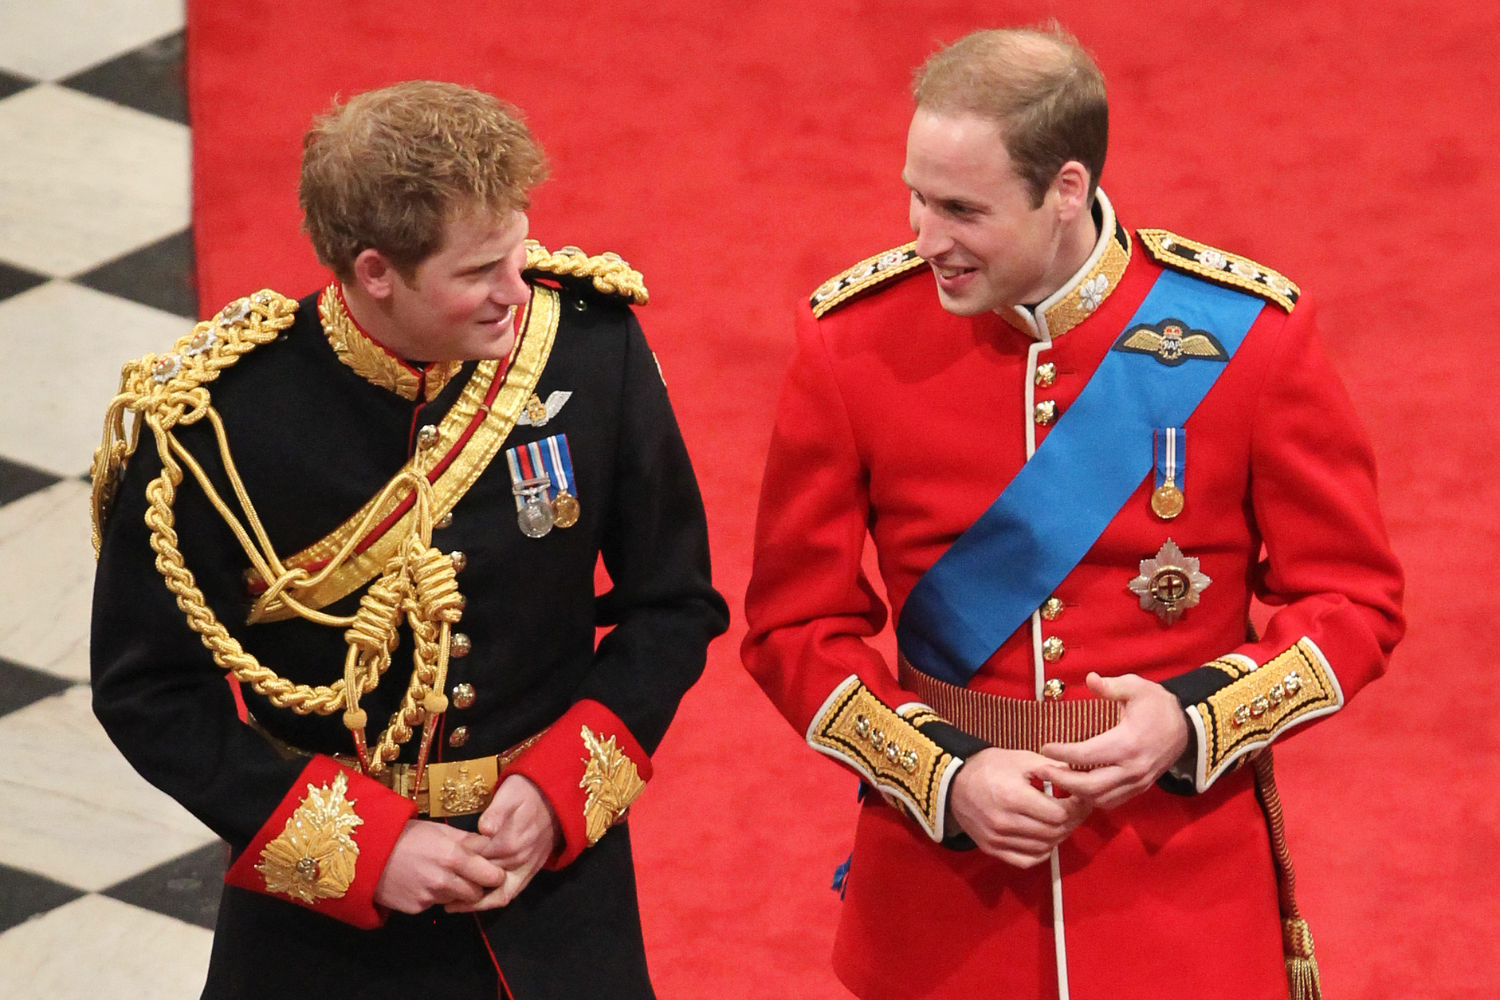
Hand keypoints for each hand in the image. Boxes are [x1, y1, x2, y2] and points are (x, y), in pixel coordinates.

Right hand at [373, 819, 504, 913]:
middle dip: (477, 886)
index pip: (490, 875)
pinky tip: (422, 882)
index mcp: (454, 856)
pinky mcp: (417, 908)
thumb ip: (467, 840)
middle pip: (477, 893)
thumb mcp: (439, 830)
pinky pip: (435, 904)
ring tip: (441, 875)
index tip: (494, 872)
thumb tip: (490, 844)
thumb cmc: (405, 836)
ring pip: (457, 900)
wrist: (368, 853)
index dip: (495, 875)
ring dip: (455, 891)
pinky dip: (434, 896)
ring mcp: (430, 897)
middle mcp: (444, 879)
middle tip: (469, 876)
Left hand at [446, 775, 560, 911]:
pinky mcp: (529, 874)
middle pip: (482, 876)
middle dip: (460, 882)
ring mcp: (524, 869)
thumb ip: (496, 812)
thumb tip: (485, 829)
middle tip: (436, 886)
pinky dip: (490, 902)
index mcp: (509, 841)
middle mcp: (517, 859)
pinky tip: (472, 904)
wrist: (553, 798)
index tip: (439, 861)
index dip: (457, 860)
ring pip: (495, 893)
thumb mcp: (510, 794)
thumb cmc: (526, 793)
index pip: (475, 857)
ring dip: (472, 902)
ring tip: (448, 905)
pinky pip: (508, 894)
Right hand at [946, 747, 1092, 867]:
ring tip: (1060, 822)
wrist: (952, 782)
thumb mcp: (1021, 759)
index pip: (1059, 814)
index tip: (1079, 798)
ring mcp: (997, 839)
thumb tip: (1080, 777)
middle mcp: (1006, 822)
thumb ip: (1053, 768)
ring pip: (1043, 847)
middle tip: (1074, 810)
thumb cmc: (990, 766)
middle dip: (1070, 821)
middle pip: (1054, 832)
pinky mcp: (992, 849)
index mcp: (1014, 797)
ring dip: (1058, 836)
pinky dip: (1041, 852)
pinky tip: (1045, 838)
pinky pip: (1026, 860)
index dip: (1075, 807)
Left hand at [1039, 672, 1189, 809]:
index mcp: (1128, 743)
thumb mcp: (1136, 687)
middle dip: (1061, 780)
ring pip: (1100, 799)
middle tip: (1040, 770)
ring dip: (1075, 792)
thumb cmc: (1157, 705)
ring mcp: (1138, 782)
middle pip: (1089, 786)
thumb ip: (1112, 686)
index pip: (1086, 755)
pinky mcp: (1140, 788)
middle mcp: (1132, 768)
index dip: (1061, 754)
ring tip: (1056, 779)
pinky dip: (1092, 798)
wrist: (1187, 726)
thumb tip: (1090, 679)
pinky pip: (1112, 801)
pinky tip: (1077, 787)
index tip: (1044, 748)